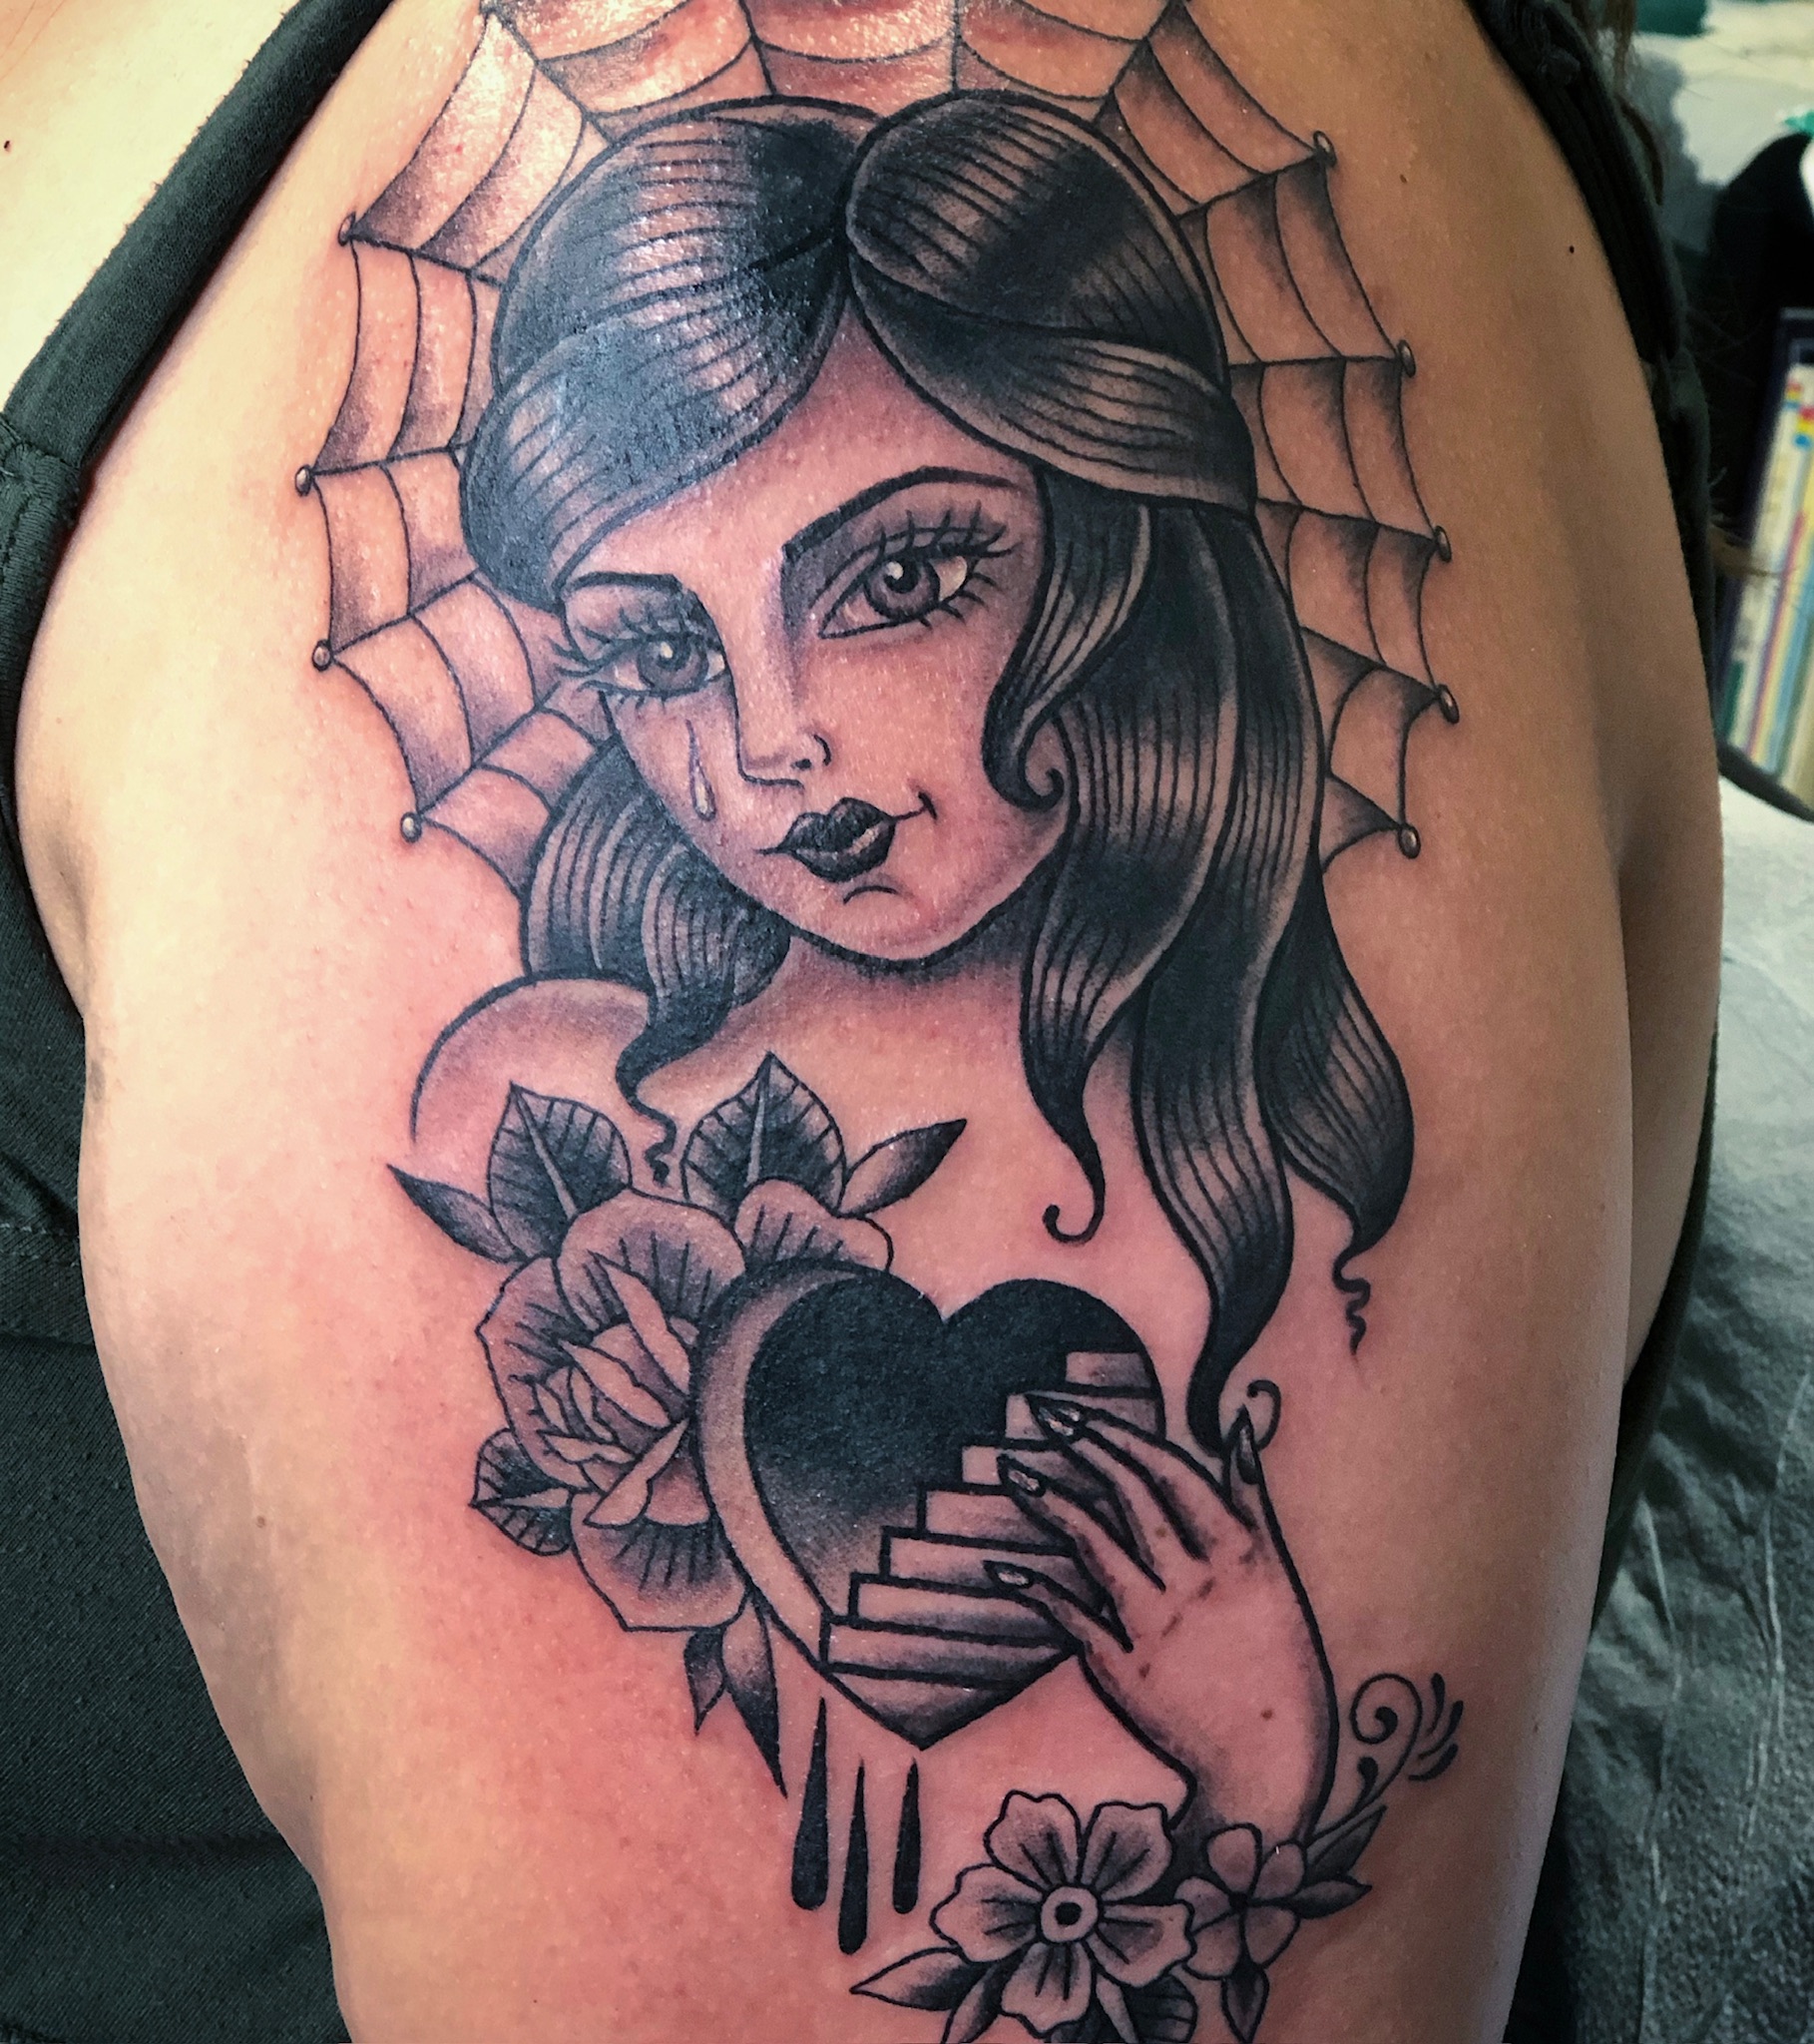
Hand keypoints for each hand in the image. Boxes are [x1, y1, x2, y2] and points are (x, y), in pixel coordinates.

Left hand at [987, 1402, 1334, 1853]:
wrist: (1270, 1771)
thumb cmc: (1282, 1667)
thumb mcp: (1279, 1578)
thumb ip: (1253, 1501)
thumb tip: (1243, 1426)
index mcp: (1242, 1556)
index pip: (1174, 1473)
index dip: (1123, 1434)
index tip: (1082, 1410)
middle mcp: (1197, 1583)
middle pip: (1132, 1496)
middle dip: (1085, 1446)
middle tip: (1045, 1412)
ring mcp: (1156, 1627)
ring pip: (1095, 1545)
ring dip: (1050, 1501)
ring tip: (1012, 1469)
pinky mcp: (1123, 1671)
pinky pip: (1071, 1616)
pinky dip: (1035, 1587)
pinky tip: (1005, 1564)